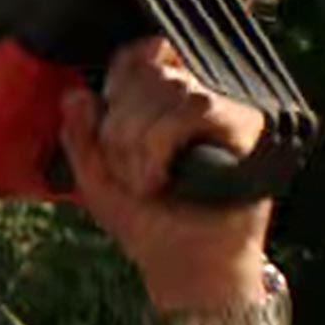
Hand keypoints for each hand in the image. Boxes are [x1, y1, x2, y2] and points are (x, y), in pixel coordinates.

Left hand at [59, 38, 270, 310]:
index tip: (107, 115)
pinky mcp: (248, 126)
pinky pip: (198, 107)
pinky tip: (160, 180)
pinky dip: (161, 145)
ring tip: (143, 181)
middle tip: (125, 170)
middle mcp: (197, 98)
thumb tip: (75, 94)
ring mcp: (226, 110)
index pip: (138, 57)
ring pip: (172, 88)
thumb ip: (79, 135)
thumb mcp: (95, 177)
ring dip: (139, 141)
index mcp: (160, 104)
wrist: (185, 267)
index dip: (118, 78)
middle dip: (120, 126)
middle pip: (149, 72)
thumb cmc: (146, 222)